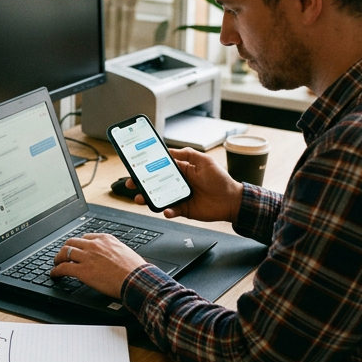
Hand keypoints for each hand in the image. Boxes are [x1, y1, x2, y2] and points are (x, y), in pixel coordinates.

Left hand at [49, 233, 145, 298]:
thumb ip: (115, 251)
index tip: (77, 248)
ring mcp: (87, 257)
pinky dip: (56, 271)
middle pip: (72, 242)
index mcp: (105, 239)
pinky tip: (54, 274)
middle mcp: (94, 245)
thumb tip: (113, 257)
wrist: (136, 279)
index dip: (79, 244)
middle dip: (66, 248)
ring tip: (56, 263)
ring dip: (58, 258)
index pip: (86, 237)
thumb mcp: (126, 252)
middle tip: (64, 255)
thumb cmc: (135, 270)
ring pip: (64, 252)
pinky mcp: (81, 270)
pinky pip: (63, 268)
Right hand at [124, 148, 242, 222]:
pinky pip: (170, 210)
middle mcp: (176, 183)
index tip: (135, 166)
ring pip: (157, 197)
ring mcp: (178, 197)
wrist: (232, 201)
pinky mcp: (182, 209)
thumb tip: (170, 150)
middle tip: (130, 183)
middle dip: (139, 183)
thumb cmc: (220, 180)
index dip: (146, 167)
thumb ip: (187, 154)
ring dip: (147, 198)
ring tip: (139, 199)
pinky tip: (165, 210)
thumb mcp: (204, 160)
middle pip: (153, 183)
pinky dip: (166, 211)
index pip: (159, 167)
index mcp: (181, 170)